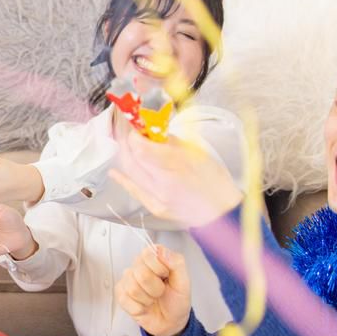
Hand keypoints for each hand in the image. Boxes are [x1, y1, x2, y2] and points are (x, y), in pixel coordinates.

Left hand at [112, 130, 240, 226]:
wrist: (222, 211)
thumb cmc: (215, 181)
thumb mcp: (198, 152)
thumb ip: (172, 142)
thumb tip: (153, 131)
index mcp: (177, 164)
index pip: (141, 146)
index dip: (134, 133)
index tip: (135, 124)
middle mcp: (164, 182)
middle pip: (132, 157)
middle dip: (126, 139)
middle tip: (127, 128)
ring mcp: (158, 197)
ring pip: (130, 172)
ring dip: (124, 154)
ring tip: (123, 142)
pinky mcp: (155, 207)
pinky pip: (134, 191)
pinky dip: (122, 179)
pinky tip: (114, 172)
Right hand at [116, 244, 191, 335]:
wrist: (170, 322)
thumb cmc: (177, 300)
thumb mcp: (184, 281)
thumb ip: (176, 263)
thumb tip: (161, 251)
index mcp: (153, 258)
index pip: (148, 253)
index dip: (159, 268)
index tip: (166, 276)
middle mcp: (138, 266)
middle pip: (141, 273)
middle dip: (156, 288)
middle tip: (161, 292)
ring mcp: (127, 280)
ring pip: (133, 288)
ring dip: (147, 299)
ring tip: (153, 299)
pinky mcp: (121, 295)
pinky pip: (125, 299)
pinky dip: (139, 308)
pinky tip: (144, 307)